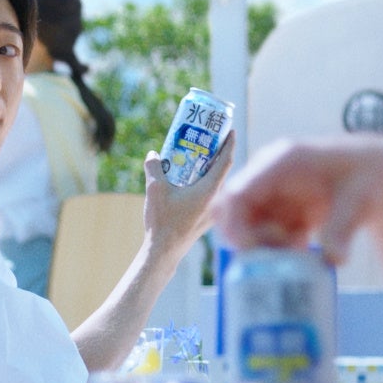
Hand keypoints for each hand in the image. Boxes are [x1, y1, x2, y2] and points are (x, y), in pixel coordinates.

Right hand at [141, 135, 233, 256]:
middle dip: (218, 154)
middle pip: (223, 171)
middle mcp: (216, 200)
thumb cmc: (163, 222)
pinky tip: (192, 181)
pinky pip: (212, 195)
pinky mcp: (207, 219)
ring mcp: (213, 211)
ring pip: (217, 184)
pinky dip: (206, 183)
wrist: (164, 252)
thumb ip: (154, 168)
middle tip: (211, 139)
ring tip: (201, 158)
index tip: (230, 130)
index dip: (228, 143)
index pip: (225, 161)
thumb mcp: (155, 190)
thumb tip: (153, 154)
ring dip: (211, 170)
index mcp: (210, 190)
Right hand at [212, 136, 382, 264]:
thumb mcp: (362, 198)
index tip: (253, 252)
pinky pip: (263, 236)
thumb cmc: (373, 171)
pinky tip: (302, 252)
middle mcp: (267, 177)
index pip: (237, 193)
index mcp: (281, 162)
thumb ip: (343, 228)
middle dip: (245, 239)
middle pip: (230, 212)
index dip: (235, 224)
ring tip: (296, 253)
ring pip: (244, 227)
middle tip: (278, 254)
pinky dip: (276, 251)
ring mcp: (272, 195)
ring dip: (262, 247)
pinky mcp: (281, 212)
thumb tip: (332, 260)